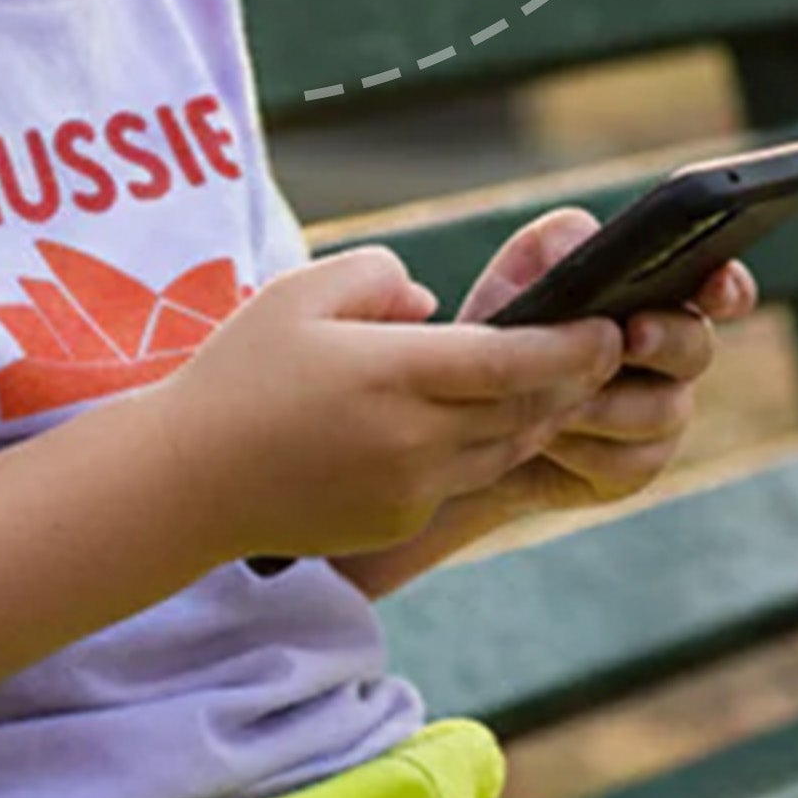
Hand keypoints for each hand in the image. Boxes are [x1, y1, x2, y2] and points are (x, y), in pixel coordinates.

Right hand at [159, 242, 627, 564]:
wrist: (189, 480)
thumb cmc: (241, 373)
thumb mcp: (301, 293)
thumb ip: (380, 276)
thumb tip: (433, 305)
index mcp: (393, 372)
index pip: (516, 361)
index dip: (573, 346)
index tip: (609, 327)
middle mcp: (413, 437)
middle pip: (525, 409)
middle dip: (569, 380)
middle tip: (600, 349)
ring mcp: (408, 487)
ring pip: (503, 449)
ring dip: (532, 418)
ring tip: (548, 383)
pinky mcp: (397, 520)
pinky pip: (458, 480)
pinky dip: (474, 451)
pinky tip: (463, 425)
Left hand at [454, 207, 760, 529]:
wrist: (463, 423)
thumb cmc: (502, 335)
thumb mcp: (515, 277)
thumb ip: (552, 245)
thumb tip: (582, 243)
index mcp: (658, 298)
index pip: (718, 288)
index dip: (728, 286)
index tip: (716, 285)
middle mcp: (671, 355)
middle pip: (697, 347)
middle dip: (665, 339)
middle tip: (631, 335)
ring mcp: (658, 414)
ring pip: (665, 410)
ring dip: (608, 402)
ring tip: (554, 395)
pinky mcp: (632, 467)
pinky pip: (630, 462)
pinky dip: (584, 449)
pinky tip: (547, 438)